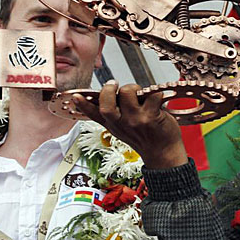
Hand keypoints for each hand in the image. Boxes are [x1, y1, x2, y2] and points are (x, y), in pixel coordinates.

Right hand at [73, 81, 188, 168]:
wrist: (163, 154)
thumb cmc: (147, 139)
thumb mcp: (124, 131)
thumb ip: (116, 117)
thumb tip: (111, 96)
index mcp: (113, 125)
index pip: (94, 114)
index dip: (83, 105)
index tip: (76, 96)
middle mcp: (121, 123)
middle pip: (107, 101)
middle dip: (110, 88)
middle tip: (116, 85)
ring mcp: (135, 120)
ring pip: (127, 92)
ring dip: (135, 88)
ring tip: (141, 94)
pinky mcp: (150, 117)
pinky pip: (151, 95)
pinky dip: (156, 93)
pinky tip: (159, 99)